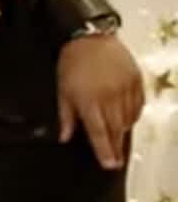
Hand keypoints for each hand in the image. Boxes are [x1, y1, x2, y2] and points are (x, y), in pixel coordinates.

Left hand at [57, 33, 142, 170]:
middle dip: (116, 147)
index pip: (98, 133)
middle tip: (116, 162)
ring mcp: (125, 87)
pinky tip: (129, 120)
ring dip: (124, 132)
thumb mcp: (62, 92)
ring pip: (128, 117)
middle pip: (116, 129)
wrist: (90, 37)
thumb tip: (65, 138)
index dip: (104, 151)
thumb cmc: (72, 65)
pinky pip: (138, 103)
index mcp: (89, 102)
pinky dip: (134, 114)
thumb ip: (66, 117)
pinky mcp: (136, 79)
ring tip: (120, 143)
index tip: (109, 165)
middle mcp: (110, 97)